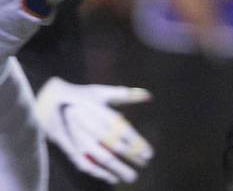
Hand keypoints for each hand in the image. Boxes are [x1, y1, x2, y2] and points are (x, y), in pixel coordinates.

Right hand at [34, 77, 152, 184]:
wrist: (47, 100)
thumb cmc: (79, 96)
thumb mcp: (101, 92)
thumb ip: (124, 95)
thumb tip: (148, 96)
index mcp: (100, 110)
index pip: (123, 131)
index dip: (137, 143)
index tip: (149, 153)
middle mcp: (90, 124)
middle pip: (114, 145)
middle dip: (131, 157)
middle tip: (145, 164)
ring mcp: (78, 137)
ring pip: (100, 157)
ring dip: (117, 168)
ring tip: (131, 176)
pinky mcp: (68, 147)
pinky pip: (84, 163)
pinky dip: (98, 172)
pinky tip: (111, 177)